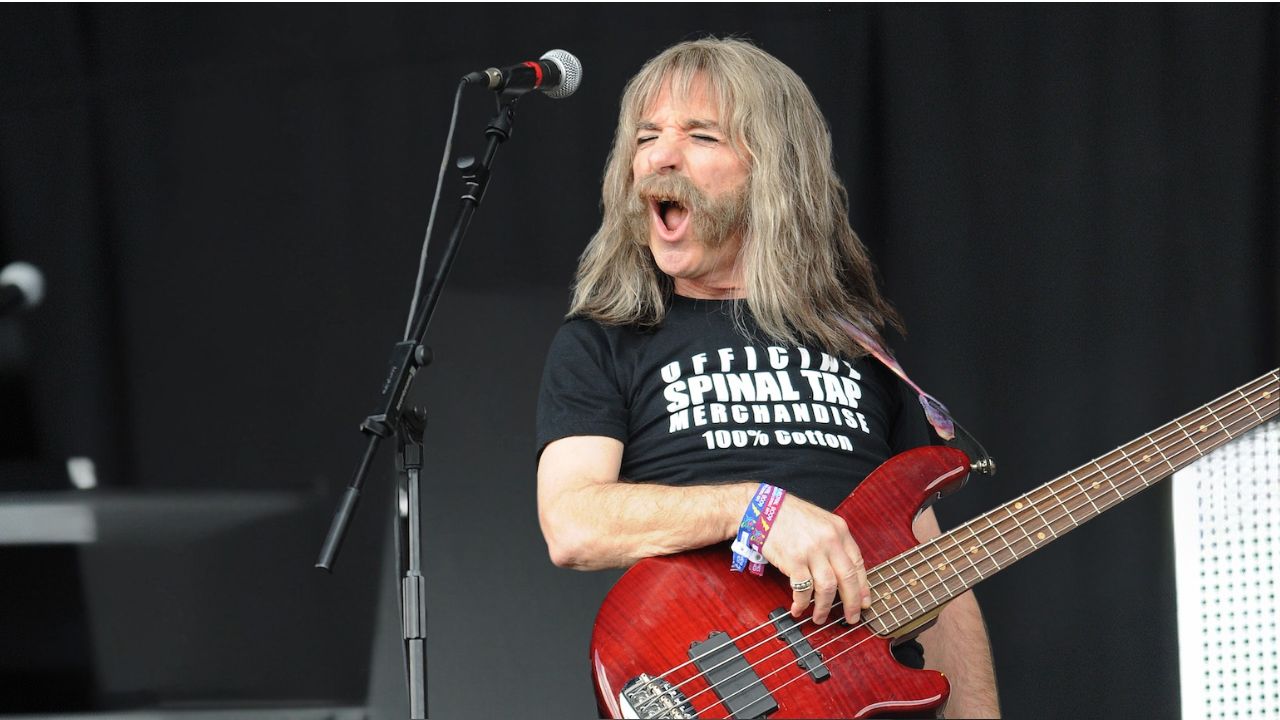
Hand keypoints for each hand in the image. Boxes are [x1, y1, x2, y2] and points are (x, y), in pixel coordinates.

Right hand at [758, 494, 869, 625]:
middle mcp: (829, 540)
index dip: (862, 587)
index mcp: (839, 530)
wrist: (762, 509)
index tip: (864, 602)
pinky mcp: (794, 560)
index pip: (857, 563)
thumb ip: (834, 543)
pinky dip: (802, 603)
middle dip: (851, 603)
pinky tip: (799, 608)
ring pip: (827, 588)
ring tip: (820, 617)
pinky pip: (803, 589)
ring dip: (824, 608)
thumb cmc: (789, 516)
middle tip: (851, 618)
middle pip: (847, 578)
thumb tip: (842, 573)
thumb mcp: (820, 522)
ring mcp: (812, 550)